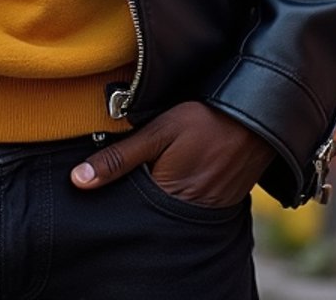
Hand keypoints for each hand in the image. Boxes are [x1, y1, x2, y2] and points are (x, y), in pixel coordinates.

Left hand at [70, 101, 273, 207]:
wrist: (258, 121)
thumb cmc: (206, 121)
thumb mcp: (157, 133)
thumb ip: (119, 158)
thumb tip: (78, 181)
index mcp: (166, 199)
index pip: (128, 208)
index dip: (114, 194)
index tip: (98, 181)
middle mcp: (184, 214)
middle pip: (146, 211)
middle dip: (135, 195)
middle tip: (132, 169)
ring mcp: (203, 210)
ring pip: (165, 207)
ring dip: (155, 190)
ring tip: (154, 168)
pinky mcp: (217, 203)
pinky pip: (186, 203)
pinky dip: (175, 190)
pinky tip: (174, 171)